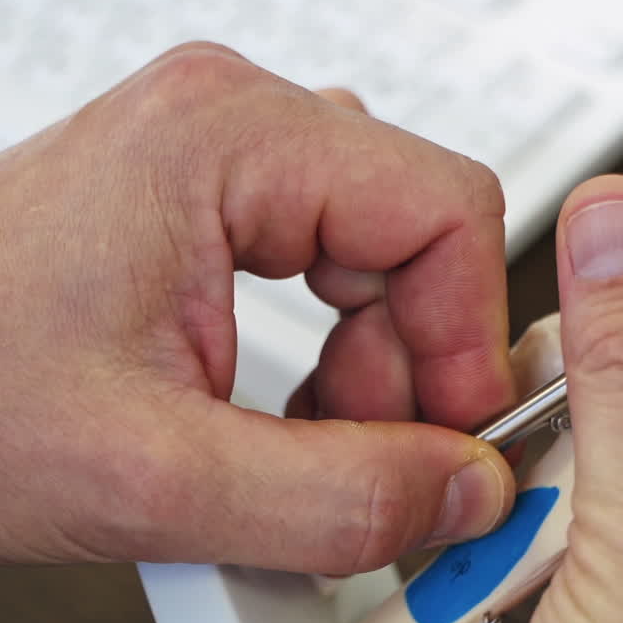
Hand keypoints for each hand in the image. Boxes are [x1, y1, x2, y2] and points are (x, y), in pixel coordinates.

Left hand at [0, 44, 514, 569]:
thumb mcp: (151, 478)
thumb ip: (334, 499)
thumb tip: (465, 492)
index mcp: (228, 138)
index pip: (449, 210)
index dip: (471, 339)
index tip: (455, 439)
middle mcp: (235, 123)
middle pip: (424, 238)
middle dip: (416, 369)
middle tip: (372, 461)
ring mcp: (226, 158)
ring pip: (388, 261)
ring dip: (376, 372)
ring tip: (306, 445)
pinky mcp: (216, 202)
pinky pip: (337, 273)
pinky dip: (336, 359)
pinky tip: (284, 417)